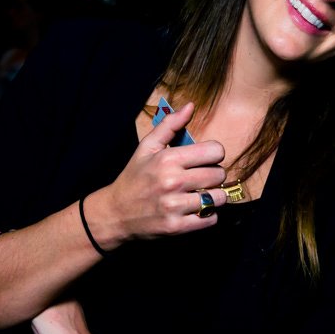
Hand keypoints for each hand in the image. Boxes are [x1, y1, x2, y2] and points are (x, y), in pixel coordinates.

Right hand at [88, 102, 229, 247]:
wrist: (115, 213)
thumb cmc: (134, 177)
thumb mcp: (147, 147)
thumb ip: (170, 125)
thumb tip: (191, 106)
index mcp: (168, 159)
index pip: (215, 151)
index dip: (214, 154)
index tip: (205, 159)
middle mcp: (172, 182)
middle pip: (220, 175)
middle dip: (214, 175)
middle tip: (202, 178)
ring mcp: (174, 206)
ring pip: (218, 198)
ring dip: (213, 197)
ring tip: (200, 194)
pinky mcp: (176, 227)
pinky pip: (211, 219)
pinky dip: (207, 216)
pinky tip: (195, 210)